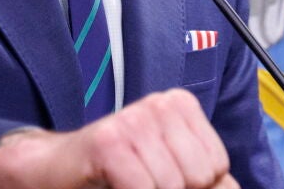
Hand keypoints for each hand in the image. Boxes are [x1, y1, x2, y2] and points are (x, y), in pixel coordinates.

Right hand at [0, 89, 237, 188]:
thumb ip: (205, 180)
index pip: (219, 167)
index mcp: (180, 106)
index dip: (195, 188)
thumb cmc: (114, 172)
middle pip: (201, 177)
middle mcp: (160, 104)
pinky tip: (111, 183)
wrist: (54, 169)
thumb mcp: (168, 170)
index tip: (160, 178)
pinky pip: (143, 187)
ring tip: (126, 182)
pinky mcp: (108, 141)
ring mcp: (133, 119)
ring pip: (173, 185)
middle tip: (140, 182)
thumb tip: (229, 187)